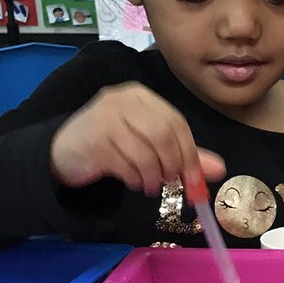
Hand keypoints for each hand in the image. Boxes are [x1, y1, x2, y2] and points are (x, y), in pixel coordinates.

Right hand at [50, 83, 224, 195]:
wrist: (64, 151)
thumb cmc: (112, 145)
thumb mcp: (150, 146)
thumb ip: (183, 154)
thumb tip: (219, 169)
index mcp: (141, 97)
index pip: (176, 122)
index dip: (191, 154)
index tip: (196, 180)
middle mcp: (123, 101)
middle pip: (164, 134)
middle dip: (174, 165)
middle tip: (172, 182)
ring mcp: (105, 118)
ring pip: (146, 151)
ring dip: (154, 176)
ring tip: (150, 185)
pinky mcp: (92, 140)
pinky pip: (125, 164)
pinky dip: (135, 179)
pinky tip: (132, 181)